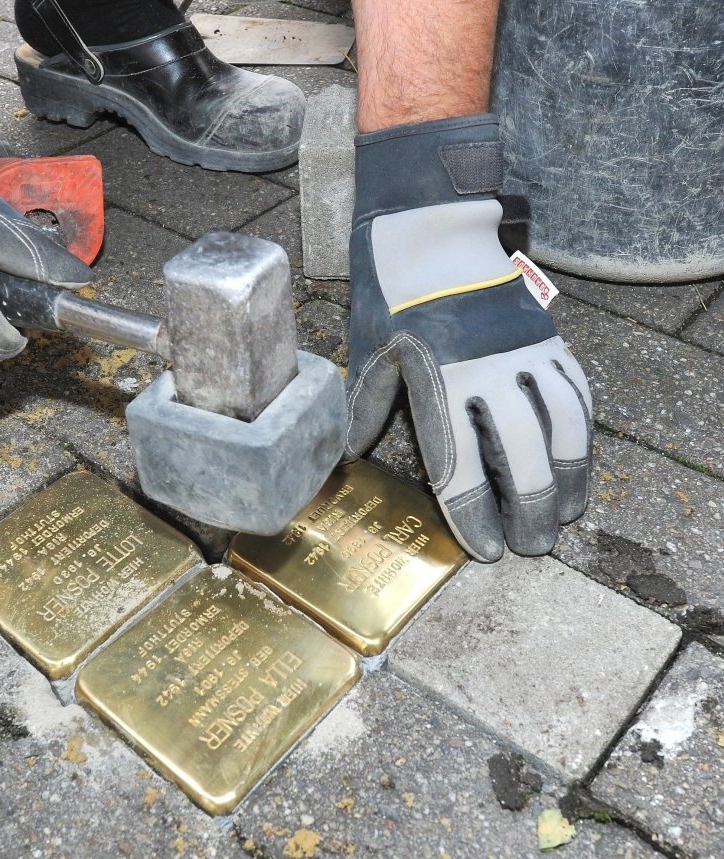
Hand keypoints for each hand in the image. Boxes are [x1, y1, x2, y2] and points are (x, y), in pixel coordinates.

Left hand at [344, 115, 592, 561]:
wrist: (431, 236)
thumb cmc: (392, 300)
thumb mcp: (370, 355)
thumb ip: (366, 408)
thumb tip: (350, 456)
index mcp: (436, 384)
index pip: (459, 466)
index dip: (473, 514)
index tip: (483, 549)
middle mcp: (486, 373)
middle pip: (521, 456)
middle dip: (529, 508)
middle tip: (532, 547)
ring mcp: (522, 354)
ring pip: (561, 427)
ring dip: (568, 476)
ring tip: (567, 514)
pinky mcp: (546, 338)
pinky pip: (574, 392)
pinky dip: (582, 431)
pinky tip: (579, 460)